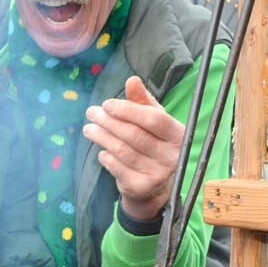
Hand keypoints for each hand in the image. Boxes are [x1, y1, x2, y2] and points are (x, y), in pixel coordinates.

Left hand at [83, 76, 184, 222]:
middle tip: (91, 113)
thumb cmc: (155, 143)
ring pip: (123, 151)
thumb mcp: (153, 121)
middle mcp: (171, 155)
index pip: (153, 119)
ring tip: (89, 129)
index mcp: (178, 134)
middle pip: (134, 134)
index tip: (107, 104)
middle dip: (109, 122)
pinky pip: (116, 167)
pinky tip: (102, 150)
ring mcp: (157, 173)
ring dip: (102, 137)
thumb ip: (142, 101)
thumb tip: (132, 80)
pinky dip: (105, 157)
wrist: (157, 186)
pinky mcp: (140, 186)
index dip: (128, 110)